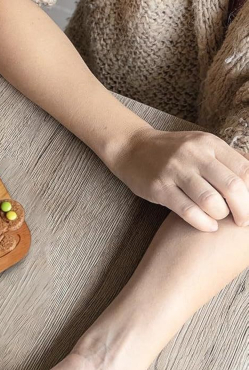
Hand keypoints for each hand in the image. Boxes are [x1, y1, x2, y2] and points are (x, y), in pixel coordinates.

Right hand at [107, 126, 248, 231]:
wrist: (131, 148)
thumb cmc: (172, 152)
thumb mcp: (201, 147)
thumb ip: (227, 160)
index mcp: (209, 143)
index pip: (245, 170)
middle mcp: (193, 154)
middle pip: (232, 186)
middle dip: (244, 210)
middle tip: (243, 221)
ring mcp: (174, 170)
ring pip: (211, 201)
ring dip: (221, 216)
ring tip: (219, 219)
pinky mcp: (158, 188)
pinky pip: (188, 211)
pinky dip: (203, 223)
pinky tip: (208, 226)